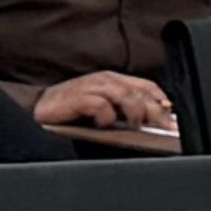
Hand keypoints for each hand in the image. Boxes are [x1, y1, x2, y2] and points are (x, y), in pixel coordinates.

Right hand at [35, 72, 182, 146]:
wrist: (37, 109)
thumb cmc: (72, 112)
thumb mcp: (104, 109)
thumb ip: (125, 112)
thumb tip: (154, 125)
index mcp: (114, 81)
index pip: (148, 87)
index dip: (163, 104)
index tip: (172, 123)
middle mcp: (105, 81)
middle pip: (140, 93)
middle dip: (154, 112)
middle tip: (161, 129)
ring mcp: (90, 88)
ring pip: (124, 95)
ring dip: (134, 113)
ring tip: (134, 127)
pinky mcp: (75, 98)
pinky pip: (99, 104)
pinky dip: (106, 115)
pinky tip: (104, 124)